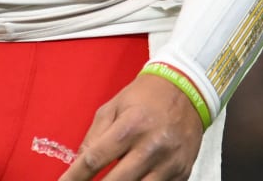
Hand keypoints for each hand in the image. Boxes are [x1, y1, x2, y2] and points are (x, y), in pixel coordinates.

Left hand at [57, 72, 206, 180]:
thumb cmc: (147, 97)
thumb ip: (94, 135)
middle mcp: (151, 147)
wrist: (187, 90)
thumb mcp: (114, 106)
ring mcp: (169, 163)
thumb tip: (78, 161)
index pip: (95, 159)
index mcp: (131, 126)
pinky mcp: (181, 173)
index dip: (75, 177)